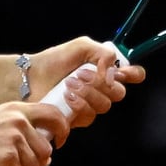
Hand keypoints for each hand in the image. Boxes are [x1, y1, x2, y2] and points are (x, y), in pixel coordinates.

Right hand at [0, 101, 66, 165]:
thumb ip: (20, 131)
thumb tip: (47, 157)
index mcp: (16, 109)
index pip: (53, 114)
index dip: (62, 129)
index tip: (60, 141)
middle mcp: (19, 121)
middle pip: (46, 148)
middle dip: (38, 162)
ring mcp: (14, 139)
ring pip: (35, 165)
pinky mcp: (9, 157)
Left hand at [27, 38, 143, 125]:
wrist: (32, 78)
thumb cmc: (54, 61)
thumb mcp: (82, 46)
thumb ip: (104, 53)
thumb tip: (112, 75)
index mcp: (106, 70)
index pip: (132, 75)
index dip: (133, 75)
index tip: (122, 72)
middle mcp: (101, 89)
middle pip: (119, 93)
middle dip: (100, 83)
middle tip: (81, 74)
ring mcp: (91, 105)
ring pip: (104, 106)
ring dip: (87, 93)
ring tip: (68, 84)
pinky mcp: (78, 118)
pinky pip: (89, 116)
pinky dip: (78, 105)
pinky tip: (66, 97)